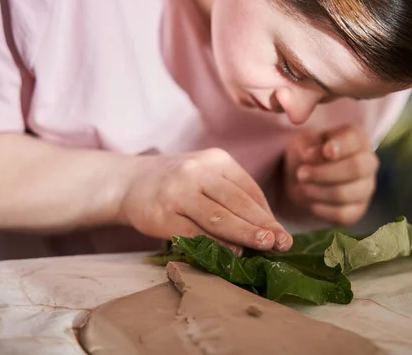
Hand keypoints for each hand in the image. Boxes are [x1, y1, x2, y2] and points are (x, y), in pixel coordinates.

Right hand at [117, 148, 292, 254]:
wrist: (129, 182)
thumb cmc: (178, 183)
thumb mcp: (207, 176)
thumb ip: (233, 196)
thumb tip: (266, 228)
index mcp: (215, 160)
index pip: (249, 189)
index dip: (267, 214)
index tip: (282, 234)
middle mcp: (196, 171)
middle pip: (237, 202)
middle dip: (262, 225)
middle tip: (282, 243)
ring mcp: (177, 192)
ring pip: (218, 217)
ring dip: (245, 234)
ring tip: (266, 246)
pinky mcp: (161, 215)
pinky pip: (194, 233)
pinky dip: (215, 244)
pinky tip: (231, 253)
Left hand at [284, 125, 377, 224]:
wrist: (303, 178)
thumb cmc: (306, 153)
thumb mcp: (302, 143)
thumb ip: (310, 145)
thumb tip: (321, 154)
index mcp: (357, 139)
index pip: (355, 140)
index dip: (340, 146)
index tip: (325, 151)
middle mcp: (368, 162)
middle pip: (356, 167)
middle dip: (324, 172)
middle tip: (300, 173)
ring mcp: (366, 188)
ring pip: (347, 193)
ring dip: (319, 192)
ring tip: (302, 187)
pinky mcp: (358, 210)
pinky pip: (343, 214)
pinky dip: (322, 209)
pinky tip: (310, 203)